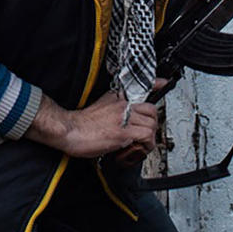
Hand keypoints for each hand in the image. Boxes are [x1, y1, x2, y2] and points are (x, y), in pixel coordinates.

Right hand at [26, 90, 156, 159]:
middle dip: (153, 122)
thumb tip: (122, 117)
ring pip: (151, 124)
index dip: (156, 84)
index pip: (141, 85)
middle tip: (146, 132)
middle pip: (151, 109)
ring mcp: (124, 117)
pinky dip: (145, 145)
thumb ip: (113, 108)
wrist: (69, 130)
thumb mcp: (100, 106)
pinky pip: (146, 136)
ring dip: (149, 137)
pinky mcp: (123, 132)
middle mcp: (123, 105)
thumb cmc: (81, 123)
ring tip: (140, 144)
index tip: (164, 83)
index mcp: (117, 97)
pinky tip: (135, 148)